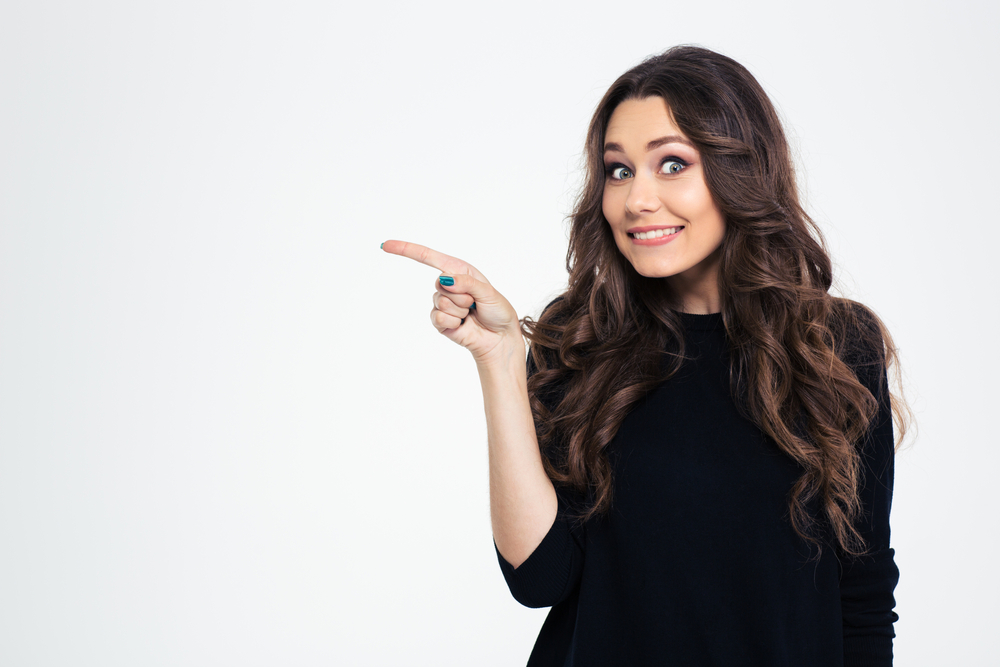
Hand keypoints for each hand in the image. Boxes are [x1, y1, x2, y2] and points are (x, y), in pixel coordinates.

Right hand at [381, 240, 523, 366]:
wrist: (499, 338)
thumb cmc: (497, 311)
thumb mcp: (487, 292)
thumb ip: (467, 283)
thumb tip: (445, 280)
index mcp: (459, 270)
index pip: (428, 257)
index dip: (406, 250)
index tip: (386, 245)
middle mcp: (448, 285)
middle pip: (439, 284)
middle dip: (462, 295)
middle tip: (475, 303)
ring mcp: (442, 303)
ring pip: (441, 302)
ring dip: (460, 310)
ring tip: (471, 314)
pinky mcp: (440, 321)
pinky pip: (438, 317)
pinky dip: (453, 321)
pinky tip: (463, 324)